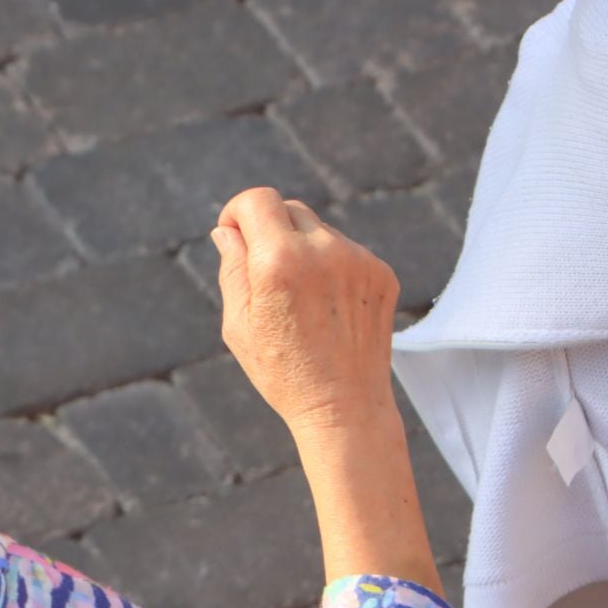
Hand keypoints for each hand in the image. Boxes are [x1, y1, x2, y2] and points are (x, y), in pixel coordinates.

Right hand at [211, 188, 401, 440]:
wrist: (344, 407)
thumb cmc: (282, 371)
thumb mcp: (238, 324)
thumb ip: (232, 269)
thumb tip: (226, 231)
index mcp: (280, 262)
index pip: (257, 200)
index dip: (237, 211)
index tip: (233, 235)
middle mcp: (323, 250)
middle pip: (288, 208)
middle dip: (268, 229)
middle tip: (262, 273)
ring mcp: (358, 260)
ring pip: (318, 230)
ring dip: (301, 249)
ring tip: (298, 301)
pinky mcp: (381, 272)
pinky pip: (345, 251)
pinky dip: (329, 266)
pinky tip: (325, 308)